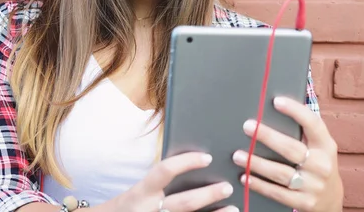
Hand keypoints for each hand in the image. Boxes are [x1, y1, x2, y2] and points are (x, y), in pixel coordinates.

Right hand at [114, 152, 237, 211]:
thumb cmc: (130, 206)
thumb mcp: (140, 191)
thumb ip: (161, 182)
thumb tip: (198, 166)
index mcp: (142, 192)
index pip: (164, 170)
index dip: (187, 162)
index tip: (207, 157)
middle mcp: (149, 210)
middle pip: (184, 202)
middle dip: (209, 195)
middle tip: (228, 187)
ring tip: (233, 208)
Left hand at [232, 97, 342, 211]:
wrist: (331, 199)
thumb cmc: (317, 163)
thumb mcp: (319, 146)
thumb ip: (304, 130)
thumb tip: (276, 105)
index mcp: (326, 145)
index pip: (313, 124)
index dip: (295, 111)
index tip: (276, 101)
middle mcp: (322, 165)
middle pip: (292, 149)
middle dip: (268, 137)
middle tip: (248, 126)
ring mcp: (314, 185)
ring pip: (281, 173)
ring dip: (257, 163)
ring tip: (237, 155)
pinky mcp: (305, 202)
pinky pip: (277, 193)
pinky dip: (259, 185)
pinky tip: (245, 177)